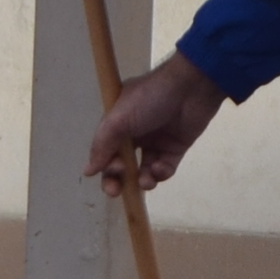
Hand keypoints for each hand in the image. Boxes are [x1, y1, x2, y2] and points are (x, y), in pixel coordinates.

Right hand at [85, 53, 224, 194]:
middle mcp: (135, 133)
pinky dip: (161, 173)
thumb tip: (88, 171)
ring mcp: (156, 141)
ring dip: (143, 179)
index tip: (109, 177)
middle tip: (117, 191)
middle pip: (123, 164)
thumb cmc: (150, 98)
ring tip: (146, 180)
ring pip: (144, 170)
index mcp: (118, 123)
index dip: (105, 167)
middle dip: (120, 180)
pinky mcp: (175, 148)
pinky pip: (165, 168)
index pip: (106, 151)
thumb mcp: (118, 118)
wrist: (191, 87)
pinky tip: (160, 168)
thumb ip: (102, 145)